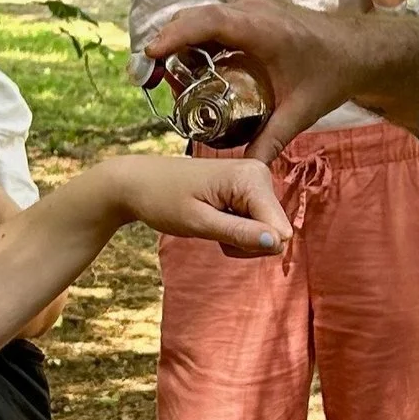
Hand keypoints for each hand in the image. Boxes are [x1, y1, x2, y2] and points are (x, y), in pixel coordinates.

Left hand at [107, 154, 292, 255]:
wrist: (139, 182)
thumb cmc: (163, 199)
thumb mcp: (200, 223)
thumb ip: (241, 234)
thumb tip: (279, 243)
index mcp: (251, 178)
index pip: (279, 230)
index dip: (251, 245)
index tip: (221, 236)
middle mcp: (260, 174)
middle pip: (274, 232)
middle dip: (245, 242)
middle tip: (212, 229)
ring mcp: (254, 180)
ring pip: (265, 231)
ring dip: (239, 238)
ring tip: (209, 222)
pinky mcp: (247, 188)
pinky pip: (255, 223)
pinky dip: (235, 230)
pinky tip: (213, 218)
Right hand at [147, 0, 360, 164]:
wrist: (360, 50)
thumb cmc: (332, 75)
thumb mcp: (300, 112)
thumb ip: (272, 141)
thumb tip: (247, 172)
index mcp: (260, 28)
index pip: (207, 22)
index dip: (175, 35)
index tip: (151, 55)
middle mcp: (251, 10)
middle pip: (195, 17)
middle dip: (166, 41)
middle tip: (145, 74)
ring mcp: (250, 7)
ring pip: (202, 17)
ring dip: (179, 39)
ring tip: (162, 73)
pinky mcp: (251, 12)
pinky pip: (214, 20)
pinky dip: (195, 37)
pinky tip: (190, 65)